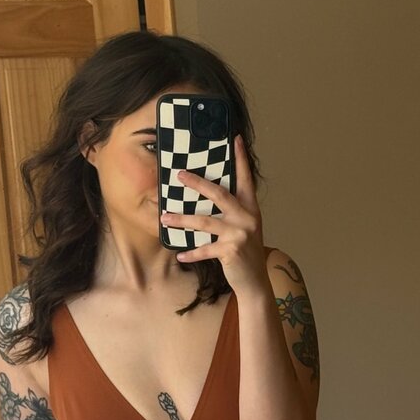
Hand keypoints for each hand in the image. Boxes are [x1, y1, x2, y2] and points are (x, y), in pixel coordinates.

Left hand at [160, 134, 266, 294]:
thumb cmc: (245, 252)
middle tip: (179, 175)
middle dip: (197, 183)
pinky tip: (179, 254)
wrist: (255, 281)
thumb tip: (209, 197)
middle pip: (219, 194)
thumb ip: (232, 212)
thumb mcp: (244, 228)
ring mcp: (239, 234)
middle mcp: (247, 217)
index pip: (244, 178)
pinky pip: (205, 249)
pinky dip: (191, 252)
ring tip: (164, 217)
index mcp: (250, 208)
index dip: (240, 159)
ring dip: (182, 220)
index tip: (236, 139)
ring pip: (204, 222)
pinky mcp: (231, 251)